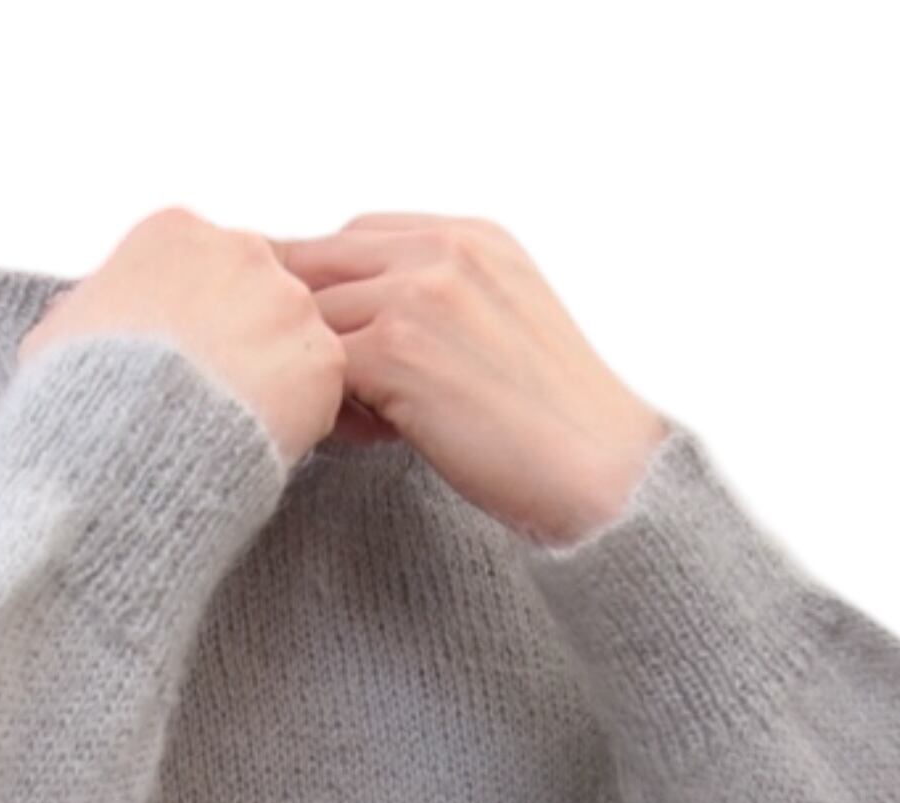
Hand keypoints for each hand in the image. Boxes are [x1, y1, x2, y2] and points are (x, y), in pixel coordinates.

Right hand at [19, 206, 346, 471]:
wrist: (120, 447)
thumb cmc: (80, 396)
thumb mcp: (59, 336)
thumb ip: (85, 313)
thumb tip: (72, 316)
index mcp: (177, 232)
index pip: (208, 268)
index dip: (201, 321)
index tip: (188, 362)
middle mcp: (242, 249)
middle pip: (260, 294)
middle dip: (245, 341)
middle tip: (220, 400)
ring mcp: (289, 302)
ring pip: (296, 339)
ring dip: (277, 378)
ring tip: (239, 427)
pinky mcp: (323, 359)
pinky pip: (324, 388)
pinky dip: (303, 417)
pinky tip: (266, 441)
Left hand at [271, 214, 670, 545]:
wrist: (600, 471)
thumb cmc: (557, 423)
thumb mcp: (507, 326)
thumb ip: (444, 303)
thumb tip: (368, 331)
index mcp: (473, 236)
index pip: (360, 234)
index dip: (330, 283)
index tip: (322, 331)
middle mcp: (444, 250)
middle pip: (321, 262)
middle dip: (300, 318)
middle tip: (298, 371)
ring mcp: (416, 294)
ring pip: (311, 318)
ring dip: (314, 367)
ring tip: (353, 418)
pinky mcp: (395, 350)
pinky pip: (319, 367)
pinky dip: (327, 404)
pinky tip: (365, 437)